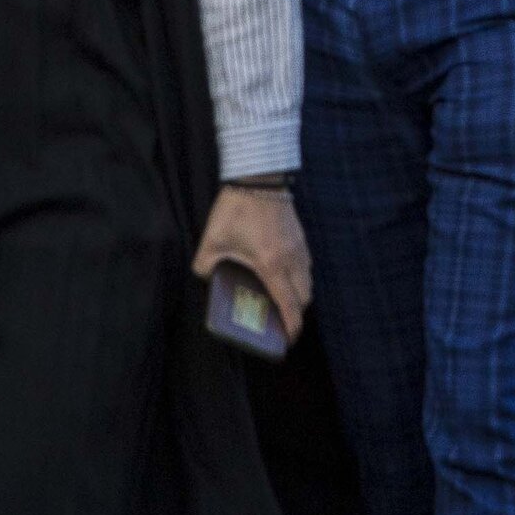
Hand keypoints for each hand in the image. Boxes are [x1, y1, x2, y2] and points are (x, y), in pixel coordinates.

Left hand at [192, 182, 313, 333]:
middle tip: (281, 322)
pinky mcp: (301, 235)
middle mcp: (292, 258)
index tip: (290, 338)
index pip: (289, 303)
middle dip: (296, 313)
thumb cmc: (236, 210)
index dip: (292, 325)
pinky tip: (282, 273)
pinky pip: (306, 264)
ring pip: (308, 279)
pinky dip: (299, 276)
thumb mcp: (211, 241)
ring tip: (282, 300)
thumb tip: (207, 277)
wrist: (258, 176)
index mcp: (272, 265)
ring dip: (299, 293)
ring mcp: (300, 246)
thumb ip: (206, 265)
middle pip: (305, 295)